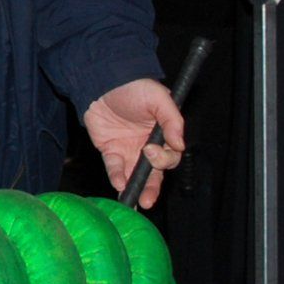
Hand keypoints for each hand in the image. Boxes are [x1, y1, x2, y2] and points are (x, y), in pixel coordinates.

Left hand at [82, 78, 184, 208]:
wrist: (103, 82)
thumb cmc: (135, 87)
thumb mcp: (159, 99)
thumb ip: (172, 121)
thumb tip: (180, 145)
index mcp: (163, 136)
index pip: (170, 157)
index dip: (163, 159)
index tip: (151, 150)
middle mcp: (148, 147)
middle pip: (154, 173)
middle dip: (152, 188)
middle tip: (148, 200)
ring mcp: (129, 150)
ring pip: (135, 176)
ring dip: (136, 189)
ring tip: (135, 201)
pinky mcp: (111, 151)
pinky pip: (115, 168)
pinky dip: (117, 176)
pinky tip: (119, 183)